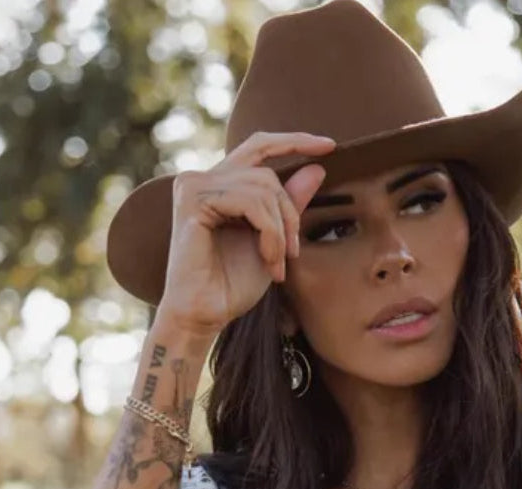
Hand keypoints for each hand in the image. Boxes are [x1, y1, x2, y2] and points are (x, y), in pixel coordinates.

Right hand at [155, 130, 336, 338]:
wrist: (204, 315)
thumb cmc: (232, 286)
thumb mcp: (273, 241)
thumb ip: (289, 205)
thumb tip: (317, 168)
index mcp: (219, 185)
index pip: (259, 147)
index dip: (294, 141)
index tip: (330, 146)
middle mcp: (202, 179)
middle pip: (267, 172)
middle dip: (290, 212)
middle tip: (293, 253)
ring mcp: (194, 185)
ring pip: (262, 187)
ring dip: (280, 230)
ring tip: (277, 263)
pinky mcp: (192, 199)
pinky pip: (250, 202)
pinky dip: (268, 232)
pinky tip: (266, 258)